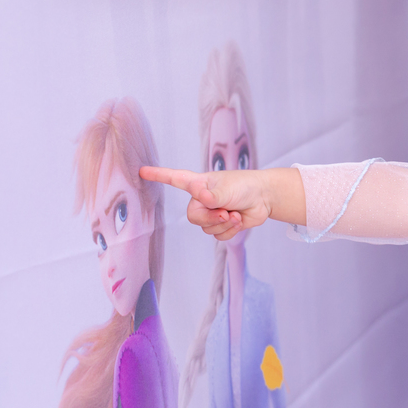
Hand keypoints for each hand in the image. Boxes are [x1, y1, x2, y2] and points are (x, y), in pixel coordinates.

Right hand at [140, 166, 272, 240]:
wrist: (265, 197)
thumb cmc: (245, 186)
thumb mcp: (227, 190)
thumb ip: (213, 196)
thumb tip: (201, 197)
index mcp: (199, 185)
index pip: (174, 179)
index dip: (158, 176)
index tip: (142, 171)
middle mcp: (202, 199)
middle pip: (193, 217)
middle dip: (210, 218)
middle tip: (225, 212)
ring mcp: (212, 212)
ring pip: (207, 229)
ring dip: (224, 224)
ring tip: (235, 213)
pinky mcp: (222, 224)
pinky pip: (219, 236)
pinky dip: (230, 231)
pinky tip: (239, 220)